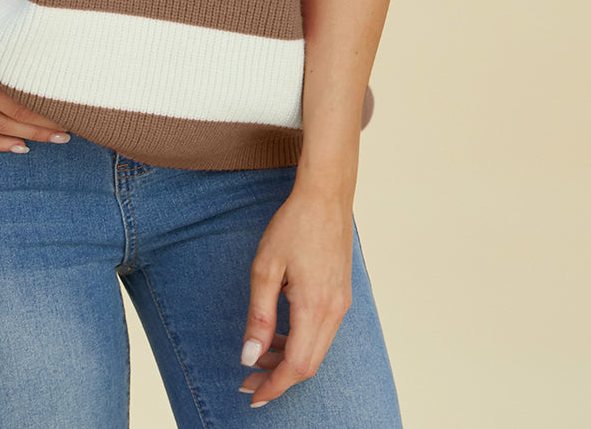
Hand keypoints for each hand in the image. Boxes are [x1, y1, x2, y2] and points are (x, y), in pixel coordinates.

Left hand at [238, 191, 352, 406]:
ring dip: (289, 359)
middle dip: (278, 377)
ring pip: (317, 350)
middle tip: (249, 379)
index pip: (297, 366)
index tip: (252, 395)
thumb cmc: (294, 225)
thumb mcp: (266, 268)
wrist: (326, 195)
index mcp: (315, 307)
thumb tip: (250, 356)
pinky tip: (280, 333)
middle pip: (309, 365)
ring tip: (259, 354)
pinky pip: (323, 333)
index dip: (274, 386)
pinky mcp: (342, 295)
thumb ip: (259, 316)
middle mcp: (334, 311)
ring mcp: (342, 304)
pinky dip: (301, 342)